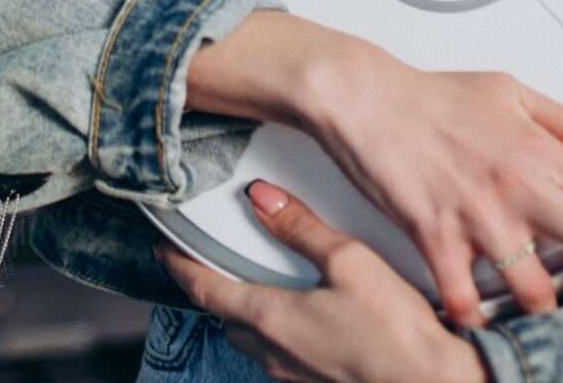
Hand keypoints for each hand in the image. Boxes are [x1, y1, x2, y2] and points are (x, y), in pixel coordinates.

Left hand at [159, 180, 485, 382]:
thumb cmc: (397, 332)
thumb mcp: (349, 261)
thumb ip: (302, 228)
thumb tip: (261, 198)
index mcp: (270, 319)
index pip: (205, 291)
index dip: (181, 269)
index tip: (165, 253)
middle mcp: (274, 354)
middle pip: (227, 321)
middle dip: (218, 295)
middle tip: (219, 268)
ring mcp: (296, 379)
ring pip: (256, 345)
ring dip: (252, 320)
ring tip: (267, 292)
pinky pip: (286, 362)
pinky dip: (284, 339)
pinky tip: (311, 325)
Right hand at [306, 45, 562, 324]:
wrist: (367, 99)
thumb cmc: (432, 98)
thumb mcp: (511, 92)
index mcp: (541, 152)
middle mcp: (518, 187)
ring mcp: (478, 216)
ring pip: (536, 288)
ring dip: (544, 310)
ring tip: (540, 308)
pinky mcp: (436, 237)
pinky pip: (464, 297)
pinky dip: (474, 317)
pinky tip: (478, 315)